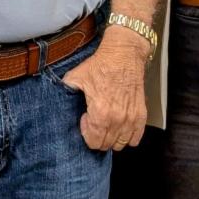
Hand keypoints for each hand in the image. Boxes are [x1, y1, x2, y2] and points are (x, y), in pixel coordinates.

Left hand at [62, 30, 148, 151]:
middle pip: (106, 144)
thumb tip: (57, 97)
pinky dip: (128, 136)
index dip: (86, 133)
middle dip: (98, 136)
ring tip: (107, 124)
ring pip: (121, 144)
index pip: (93, 142)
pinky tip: (120, 126)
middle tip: (95, 121)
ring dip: (112, 138)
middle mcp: (117, 119)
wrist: (123, 54)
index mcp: (101, 113)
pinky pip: (136, 138)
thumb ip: (65, 91)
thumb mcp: (76, 77)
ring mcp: (131, 118)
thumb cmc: (102, 65)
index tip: (86, 119)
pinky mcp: (141, 114)